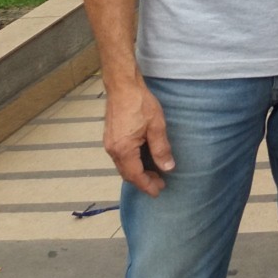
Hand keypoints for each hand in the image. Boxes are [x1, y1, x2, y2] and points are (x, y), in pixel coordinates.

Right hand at [103, 81, 172, 196]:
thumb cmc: (140, 104)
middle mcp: (113, 150)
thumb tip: (168, 167)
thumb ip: (161, 149)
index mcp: (123, 150)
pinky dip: (131, 163)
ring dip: (137, 172)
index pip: (135, 176)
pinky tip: (142, 160)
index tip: (158, 191)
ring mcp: (109, 143)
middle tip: (159, 184)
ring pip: (122, 166)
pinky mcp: (110, 137)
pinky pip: (120, 157)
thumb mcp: (156, 126)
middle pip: (127, 173)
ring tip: (153, 173)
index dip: (147, 185)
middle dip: (143, 181)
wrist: (123, 86)